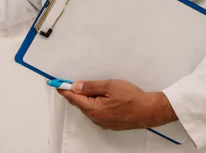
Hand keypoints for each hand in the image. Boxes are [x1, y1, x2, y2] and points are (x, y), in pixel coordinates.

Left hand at [57, 80, 176, 130]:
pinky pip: (96, 113)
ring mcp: (102, 123)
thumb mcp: (110, 86)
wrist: (149, 111)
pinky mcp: (109, 124)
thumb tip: (76, 86)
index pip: (73, 98)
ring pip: (89, 108)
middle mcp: (96, 118)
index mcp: (94, 109)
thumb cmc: (132, 98)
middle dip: (76, 93)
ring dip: (87, 98)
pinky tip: (102, 97)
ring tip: (96, 88)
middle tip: (73, 81)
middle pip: (80, 104)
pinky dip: (95, 104)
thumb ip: (91, 86)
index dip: (64, 90)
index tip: (57, 84)